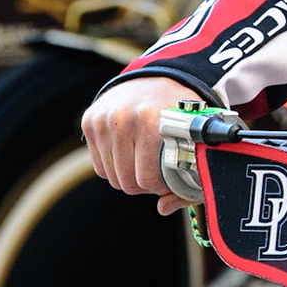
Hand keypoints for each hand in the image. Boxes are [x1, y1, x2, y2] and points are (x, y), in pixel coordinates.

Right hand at [81, 76, 201, 215]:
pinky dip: (114, 166)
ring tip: (144, 161)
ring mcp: (104, 118)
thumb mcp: (196, 138)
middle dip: (143, 184)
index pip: (148, 178)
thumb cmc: (182, 113)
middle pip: (127, 181)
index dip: (160, 186)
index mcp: (153, 120)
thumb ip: (189, 178)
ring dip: (128, 175)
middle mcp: (124, 117)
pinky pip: (99, 165)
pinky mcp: (90, 120)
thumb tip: (162, 208)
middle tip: (157, 173)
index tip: (169, 180)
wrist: (160, 77)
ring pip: (111, 176)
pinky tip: (130, 152)